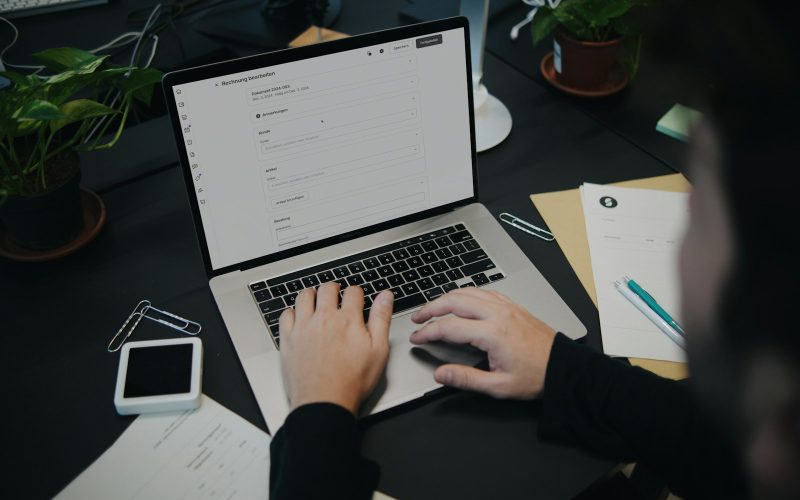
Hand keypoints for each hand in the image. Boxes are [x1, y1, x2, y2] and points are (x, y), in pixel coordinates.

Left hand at [279, 283, 393, 414]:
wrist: (324, 401)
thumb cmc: (352, 381)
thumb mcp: (378, 350)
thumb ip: (381, 319)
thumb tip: (386, 296)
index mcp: (348, 319)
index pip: (353, 292)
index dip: (357, 292)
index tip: (356, 296)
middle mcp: (324, 318)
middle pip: (327, 289)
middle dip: (334, 288)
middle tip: (335, 292)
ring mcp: (303, 327)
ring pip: (304, 297)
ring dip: (312, 294)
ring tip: (316, 298)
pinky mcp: (288, 339)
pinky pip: (286, 314)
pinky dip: (292, 311)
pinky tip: (298, 316)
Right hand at [409, 287, 555, 399]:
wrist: (564, 368)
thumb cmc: (536, 377)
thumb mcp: (498, 386)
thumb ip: (466, 378)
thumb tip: (441, 374)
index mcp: (492, 333)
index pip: (449, 326)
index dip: (428, 332)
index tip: (417, 338)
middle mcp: (498, 314)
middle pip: (454, 301)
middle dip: (431, 308)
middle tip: (417, 318)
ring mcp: (506, 307)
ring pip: (468, 292)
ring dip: (446, 297)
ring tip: (433, 308)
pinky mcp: (512, 306)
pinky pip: (483, 292)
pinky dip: (465, 294)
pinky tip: (460, 301)